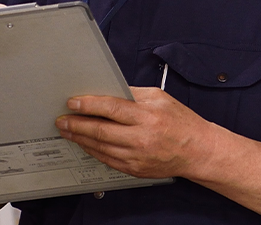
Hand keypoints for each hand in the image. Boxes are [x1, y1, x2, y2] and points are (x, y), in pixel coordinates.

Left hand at [55, 86, 213, 179]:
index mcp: (147, 116)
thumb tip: (108, 90)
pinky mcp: (134, 169)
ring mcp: (136, 157)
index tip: (72, 102)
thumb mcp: (160, 98)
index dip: (88, 105)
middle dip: (77, 124)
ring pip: (99, 148)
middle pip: (100, 131)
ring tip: (68, 130)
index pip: (111, 109)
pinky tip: (84, 143)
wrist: (198, 151)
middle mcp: (140, 138)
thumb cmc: (181, 122)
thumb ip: (133, 93)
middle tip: (62, 119)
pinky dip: (92, 151)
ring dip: (80, 139)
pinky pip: (107, 160)